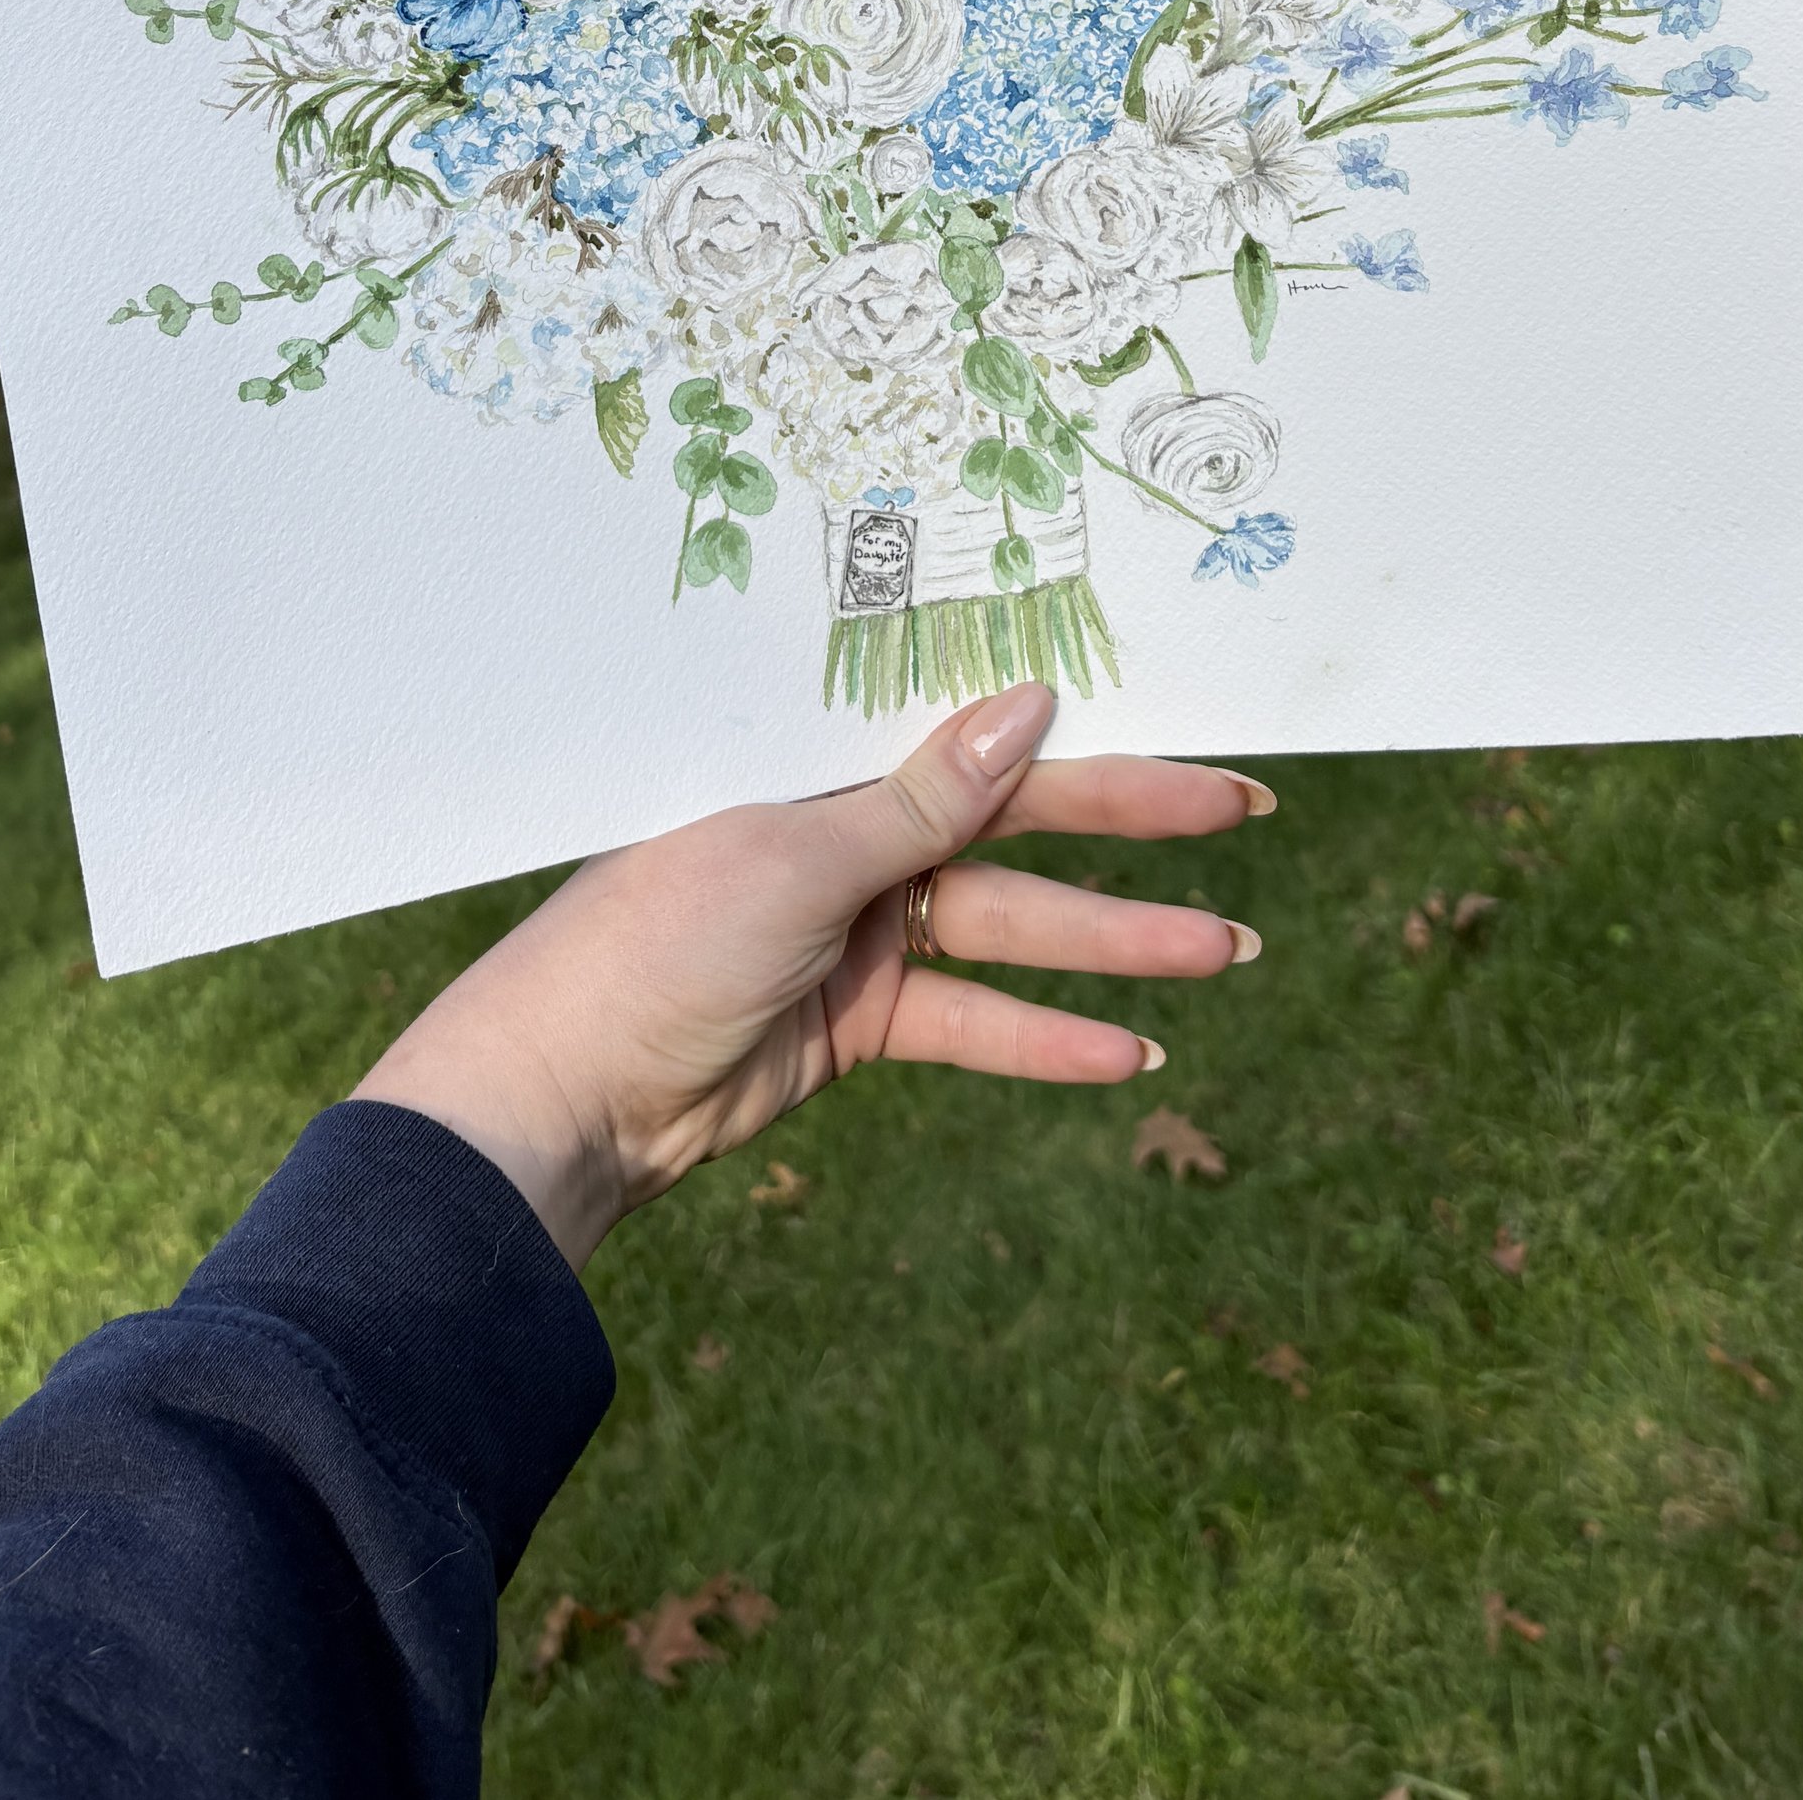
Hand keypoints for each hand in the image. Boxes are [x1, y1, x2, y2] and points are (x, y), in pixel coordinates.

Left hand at [353, 681, 1272, 1268]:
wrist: (557, 1098)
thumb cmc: (649, 947)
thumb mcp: (794, 863)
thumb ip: (921, 802)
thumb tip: (1029, 704)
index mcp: (826, 772)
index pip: (983, 745)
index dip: (1091, 744)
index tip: (1189, 739)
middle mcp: (849, 839)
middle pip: (1017, 830)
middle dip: (1132, 833)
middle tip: (1245, 821)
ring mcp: (855, 933)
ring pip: (1012, 931)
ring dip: (1114, 949)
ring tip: (1225, 952)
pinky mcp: (854, 1024)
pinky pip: (972, 1021)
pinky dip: (1046, 1038)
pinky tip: (1130, 1052)